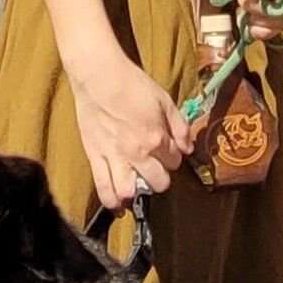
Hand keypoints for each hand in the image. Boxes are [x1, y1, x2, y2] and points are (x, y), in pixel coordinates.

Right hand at [68, 52, 193, 212]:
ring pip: (129, 192)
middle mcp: (137, 153)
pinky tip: (118, 207)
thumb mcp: (164, 100)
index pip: (174, 161)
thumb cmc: (132, 84)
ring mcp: (114, 157)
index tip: (168, 150)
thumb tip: (188, 148)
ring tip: (137, 187)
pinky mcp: (95, 157)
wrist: (98, 76)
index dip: (174, 156)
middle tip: (155, 168)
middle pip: (158, 182)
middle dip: (161, 177)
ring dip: (137, 193)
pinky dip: (111, 201)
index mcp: (156, 138)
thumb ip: (179, 126)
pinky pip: (103, 187)